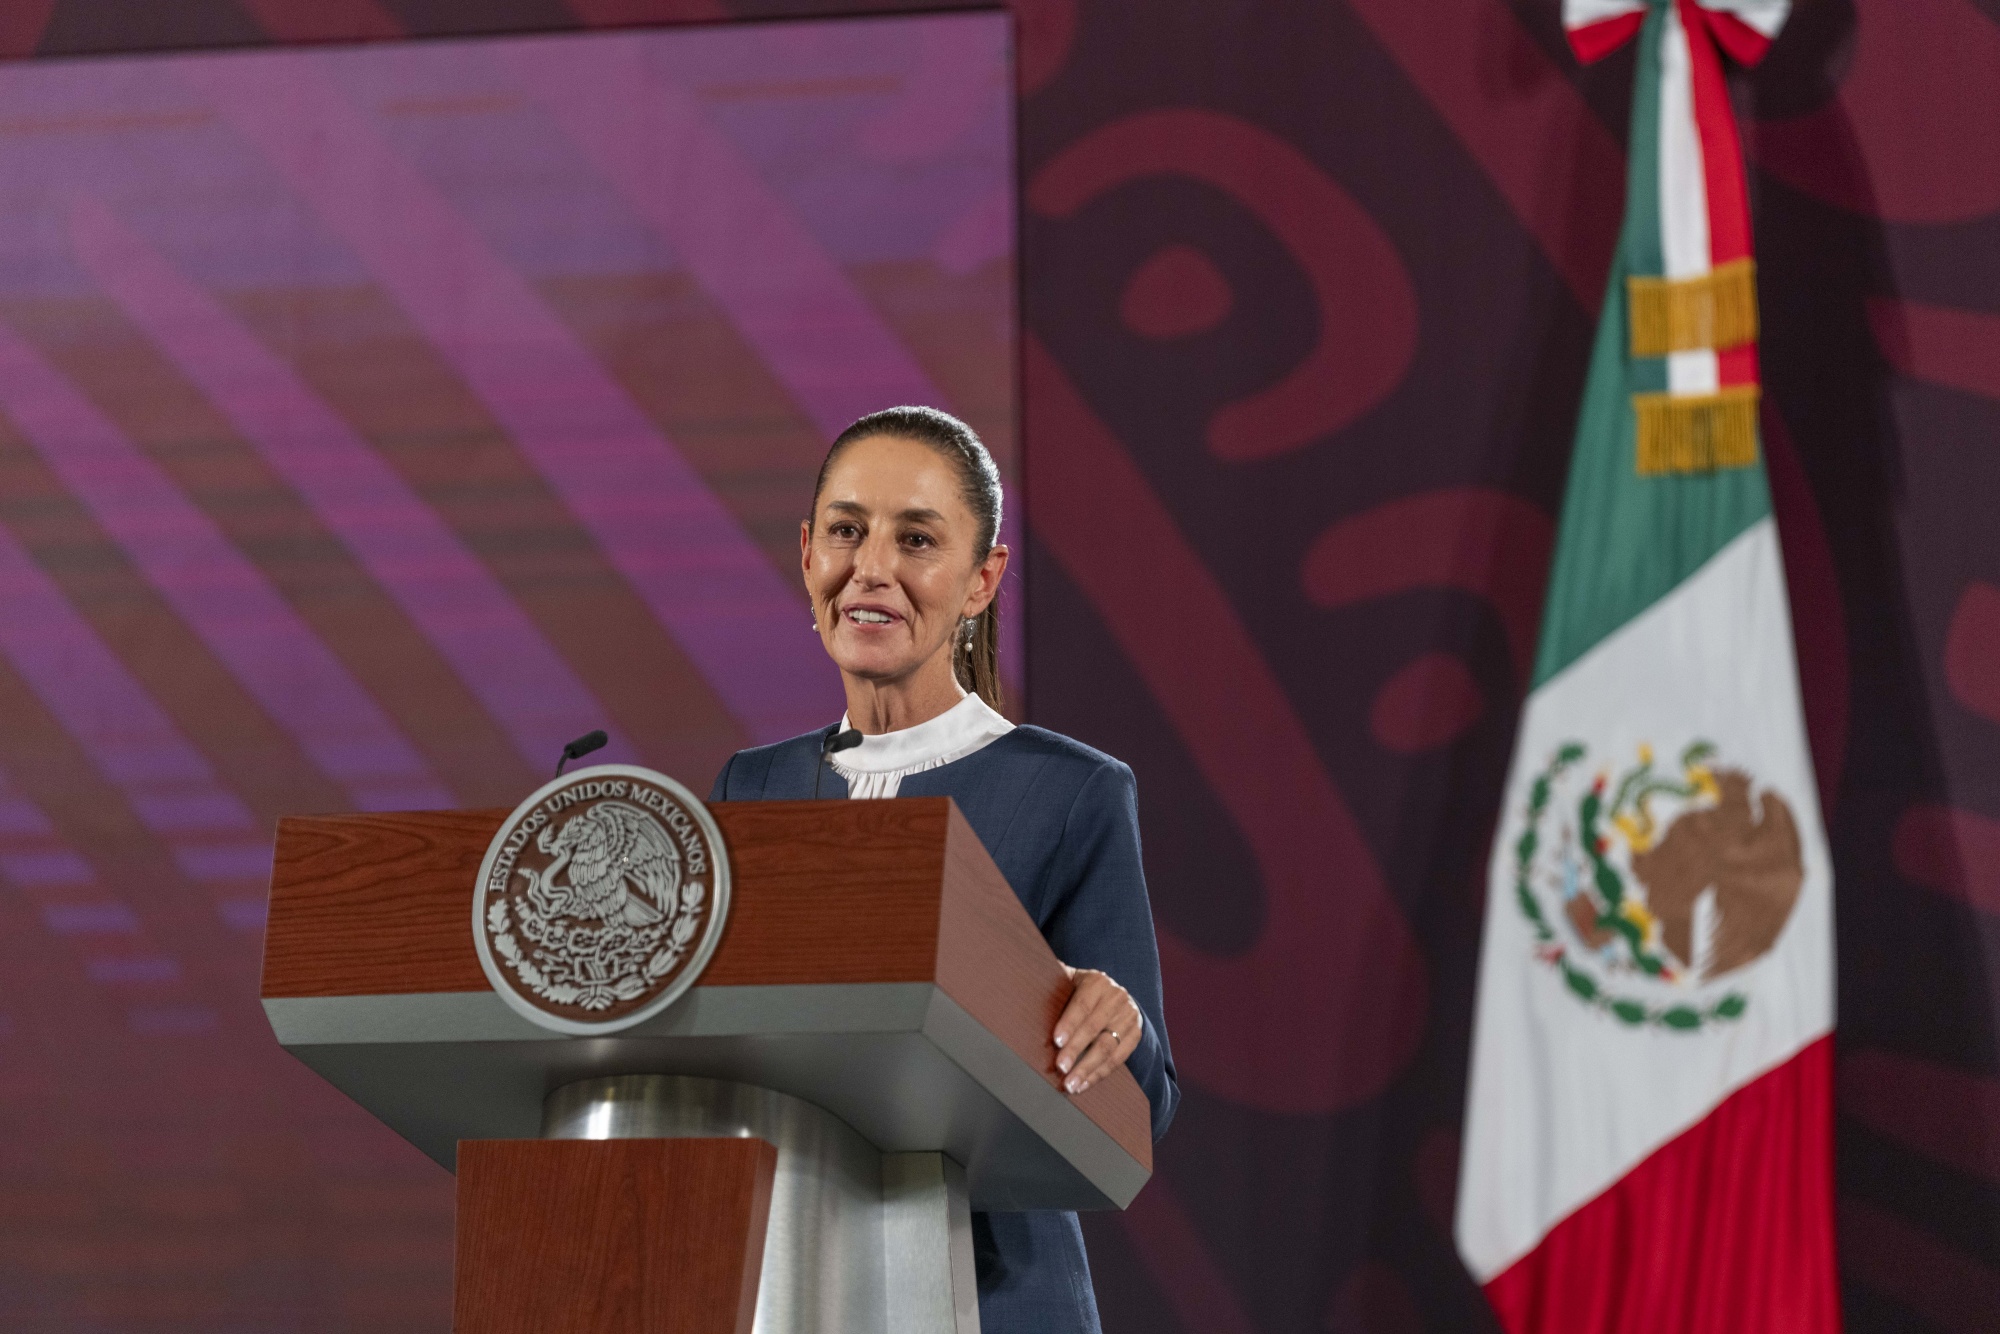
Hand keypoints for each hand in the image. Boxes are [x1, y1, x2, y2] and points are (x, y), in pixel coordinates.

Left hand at [1052, 965, 1140, 1094]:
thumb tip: (1023, 980)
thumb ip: (1051, 980)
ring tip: (1070, 1084)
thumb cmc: (1079, 991)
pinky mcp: (1135, 1035)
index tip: (1056, 1041)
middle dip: (1076, 1050)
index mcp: (1097, 982)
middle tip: (1060, 1068)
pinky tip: (1083, 1084)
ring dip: (1087, 1068)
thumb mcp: (1068, 980)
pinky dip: (1099, 1074)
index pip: (1083, 1004)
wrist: (1115, 997)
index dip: (1069, 1023)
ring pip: (1107, 1047)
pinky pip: (1118, 1059)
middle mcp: (1117, 997)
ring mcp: (1128, 1017)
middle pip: (1094, 1028)